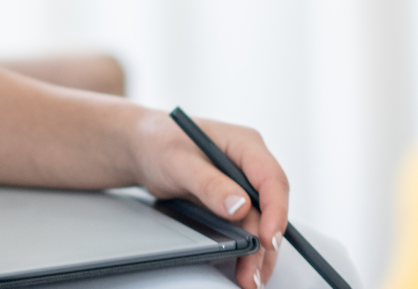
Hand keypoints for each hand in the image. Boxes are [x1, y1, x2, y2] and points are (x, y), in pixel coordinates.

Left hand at [128, 109, 286, 287]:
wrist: (142, 148)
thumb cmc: (158, 142)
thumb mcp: (178, 161)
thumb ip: (208, 183)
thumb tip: (240, 206)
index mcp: (244, 144)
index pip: (272, 179)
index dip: (275, 211)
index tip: (268, 239)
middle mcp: (249, 165)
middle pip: (269, 208)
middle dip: (265, 244)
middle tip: (253, 274)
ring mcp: (243, 185)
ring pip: (261, 223)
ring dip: (258, 253)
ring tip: (249, 280)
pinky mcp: (233, 202)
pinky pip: (247, 227)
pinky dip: (246, 248)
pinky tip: (243, 268)